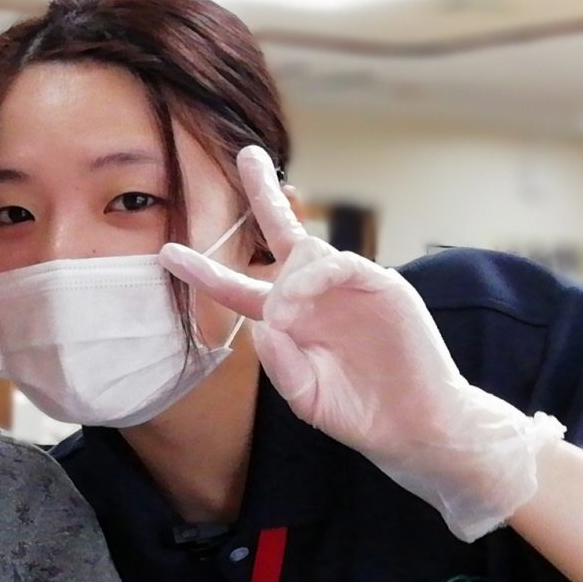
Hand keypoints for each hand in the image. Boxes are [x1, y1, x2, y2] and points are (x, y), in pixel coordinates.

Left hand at [160, 146, 563, 541]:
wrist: (416, 426)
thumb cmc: (360, 413)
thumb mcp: (307, 396)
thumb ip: (280, 364)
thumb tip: (266, 321)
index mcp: (289, 321)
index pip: (238, 288)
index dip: (204, 271)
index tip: (167, 253)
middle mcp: (315, 295)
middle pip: (282, 234)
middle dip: (262, 194)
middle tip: (247, 155)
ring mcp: (349, 288)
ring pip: (308, 253)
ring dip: (287, 279)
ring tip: (284, 311)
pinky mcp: (382, 287)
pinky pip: (341, 265)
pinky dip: (316, 277)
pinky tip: (300, 299)